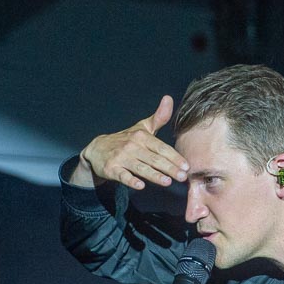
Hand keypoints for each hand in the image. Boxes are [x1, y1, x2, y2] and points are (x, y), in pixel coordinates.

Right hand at [70, 95, 189, 189]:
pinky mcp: (111, 169)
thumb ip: (158, 117)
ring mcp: (121, 157)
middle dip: (169, 168)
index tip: (187, 166)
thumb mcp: (142, 128)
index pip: (161, 147)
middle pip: (154, 158)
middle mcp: (132, 146)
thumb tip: (169, 98)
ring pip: (140, 168)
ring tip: (168, 182)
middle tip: (183, 177)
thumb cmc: (125, 140)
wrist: (96, 149)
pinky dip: (131, 180)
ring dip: (154, 175)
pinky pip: (122, 175)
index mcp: (141, 136)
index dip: (174, 157)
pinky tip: (140, 186)